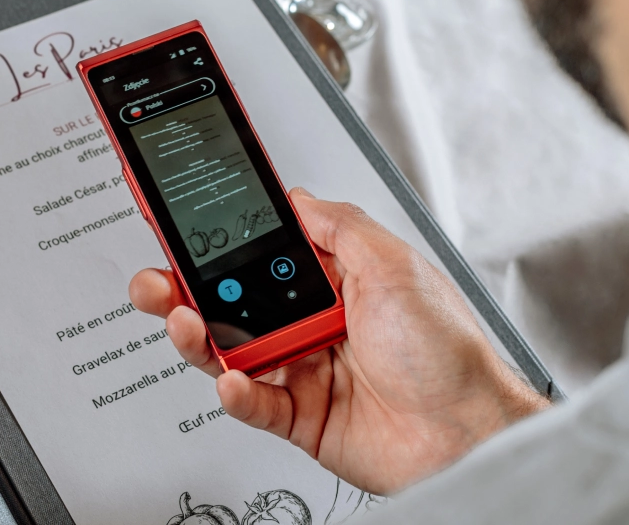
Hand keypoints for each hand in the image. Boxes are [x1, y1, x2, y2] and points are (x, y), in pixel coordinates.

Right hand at [129, 189, 548, 493]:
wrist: (468, 433)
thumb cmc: (446, 349)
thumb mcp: (392, 262)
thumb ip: (337, 226)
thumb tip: (295, 196)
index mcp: (335, 277)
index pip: (262, 248)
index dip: (220, 236)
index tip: (180, 219)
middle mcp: (314, 319)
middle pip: (234, 299)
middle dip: (188, 286)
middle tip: (159, 276)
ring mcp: (304, 367)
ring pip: (231, 348)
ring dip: (199, 335)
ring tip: (186, 321)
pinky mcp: (300, 414)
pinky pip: (253, 402)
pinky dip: (235, 392)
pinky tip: (232, 378)